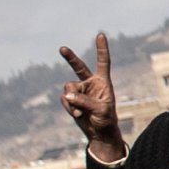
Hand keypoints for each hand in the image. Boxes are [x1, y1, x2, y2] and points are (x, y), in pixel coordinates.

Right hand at [56, 35, 121, 152]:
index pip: (103, 62)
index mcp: (103, 82)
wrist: (99, 133)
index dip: (101, 49)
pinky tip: (77, 115)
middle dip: (70, 57)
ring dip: (73, 101)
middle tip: (62, 48)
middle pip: (78, 67)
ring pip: (68, 88)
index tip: (100, 35)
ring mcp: (79, 91)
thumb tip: (67, 95)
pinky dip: (69, 107)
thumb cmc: (106, 120)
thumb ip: (84, 101)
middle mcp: (90, 83)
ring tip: (81, 111)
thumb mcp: (101, 110)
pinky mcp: (71, 100)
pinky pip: (64, 99)